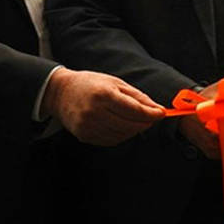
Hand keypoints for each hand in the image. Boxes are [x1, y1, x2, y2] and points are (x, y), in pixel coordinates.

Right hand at [40, 68, 163, 145]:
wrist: (61, 93)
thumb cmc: (91, 84)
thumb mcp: (114, 83)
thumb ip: (136, 96)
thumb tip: (157, 108)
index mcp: (103, 95)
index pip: (134, 110)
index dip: (151, 113)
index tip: (162, 113)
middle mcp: (94, 112)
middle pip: (130, 125)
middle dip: (145, 123)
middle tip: (152, 118)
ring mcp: (88, 126)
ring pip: (122, 135)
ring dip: (134, 130)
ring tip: (137, 120)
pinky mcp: (84, 136)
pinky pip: (111, 140)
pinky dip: (122, 135)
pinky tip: (123, 126)